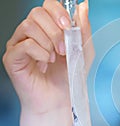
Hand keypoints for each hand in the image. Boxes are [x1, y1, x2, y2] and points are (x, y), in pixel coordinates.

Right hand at [2, 1, 93, 125]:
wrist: (60, 99)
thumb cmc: (69, 76)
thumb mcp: (83, 50)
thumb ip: (84, 28)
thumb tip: (83, 6)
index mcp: (47, 29)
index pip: (47, 6)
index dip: (58, 12)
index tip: (68, 26)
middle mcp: (31, 33)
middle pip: (37, 13)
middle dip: (55, 31)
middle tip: (64, 49)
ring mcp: (20, 44)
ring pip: (29, 26)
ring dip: (49, 42)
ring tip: (56, 58)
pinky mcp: (12, 57)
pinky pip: (24, 44)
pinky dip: (40, 52)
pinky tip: (46, 62)